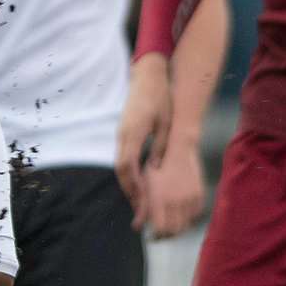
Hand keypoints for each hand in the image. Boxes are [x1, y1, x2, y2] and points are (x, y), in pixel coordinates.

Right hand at [115, 53, 171, 230]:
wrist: (148, 76)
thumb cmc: (160, 97)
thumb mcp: (165, 123)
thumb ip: (160, 146)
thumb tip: (156, 169)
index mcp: (133, 133)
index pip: (128, 165)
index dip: (134, 185)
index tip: (141, 201)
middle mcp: (123, 135)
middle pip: (121, 169)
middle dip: (129, 190)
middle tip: (138, 209)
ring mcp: (121, 133)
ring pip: (120, 164)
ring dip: (129, 183)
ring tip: (139, 201)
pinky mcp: (124, 131)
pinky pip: (124, 156)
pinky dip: (130, 172)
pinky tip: (139, 181)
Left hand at [145, 139, 204, 238]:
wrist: (179, 150)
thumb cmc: (157, 167)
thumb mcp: (146, 185)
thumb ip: (142, 207)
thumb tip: (136, 227)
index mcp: (160, 198)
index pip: (160, 228)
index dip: (156, 234)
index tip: (152, 234)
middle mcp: (176, 200)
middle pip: (174, 230)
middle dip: (166, 234)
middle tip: (160, 232)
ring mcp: (190, 199)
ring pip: (185, 224)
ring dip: (177, 227)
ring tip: (170, 223)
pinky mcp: (199, 196)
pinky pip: (194, 215)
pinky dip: (187, 217)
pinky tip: (180, 213)